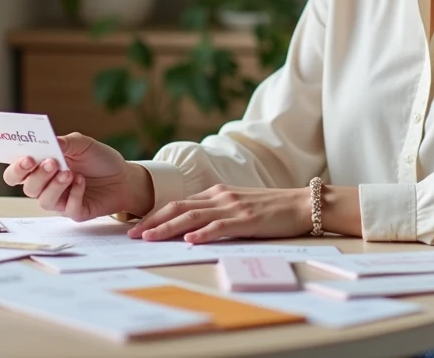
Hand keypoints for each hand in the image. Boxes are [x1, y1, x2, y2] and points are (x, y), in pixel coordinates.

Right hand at [2, 132, 154, 220]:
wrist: (124, 176)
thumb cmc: (99, 159)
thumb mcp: (83, 144)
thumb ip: (65, 143)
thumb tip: (50, 141)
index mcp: (41, 167)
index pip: (16, 173)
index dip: (16, 168)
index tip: (27, 157)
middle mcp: (46, 186)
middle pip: (26, 187)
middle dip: (36, 175)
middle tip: (51, 163)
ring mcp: (60, 201)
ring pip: (44, 200)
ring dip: (54, 185)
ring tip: (69, 172)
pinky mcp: (75, 212)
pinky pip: (67, 208)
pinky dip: (74, 193)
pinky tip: (82, 181)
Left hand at [127, 185, 311, 243]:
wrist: (301, 204)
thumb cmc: (270, 209)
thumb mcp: (238, 206)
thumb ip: (216, 212)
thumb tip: (191, 228)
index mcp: (216, 193)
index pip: (178, 203)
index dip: (154, 214)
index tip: (136, 227)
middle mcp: (220, 197)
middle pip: (178, 208)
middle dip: (153, 222)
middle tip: (132, 235)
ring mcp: (233, 207)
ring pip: (193, 217)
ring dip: (169, 228)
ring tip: (150, 238)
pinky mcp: (247, 220)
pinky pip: (220, 227)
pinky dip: (203, 233)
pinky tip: (190, 240)